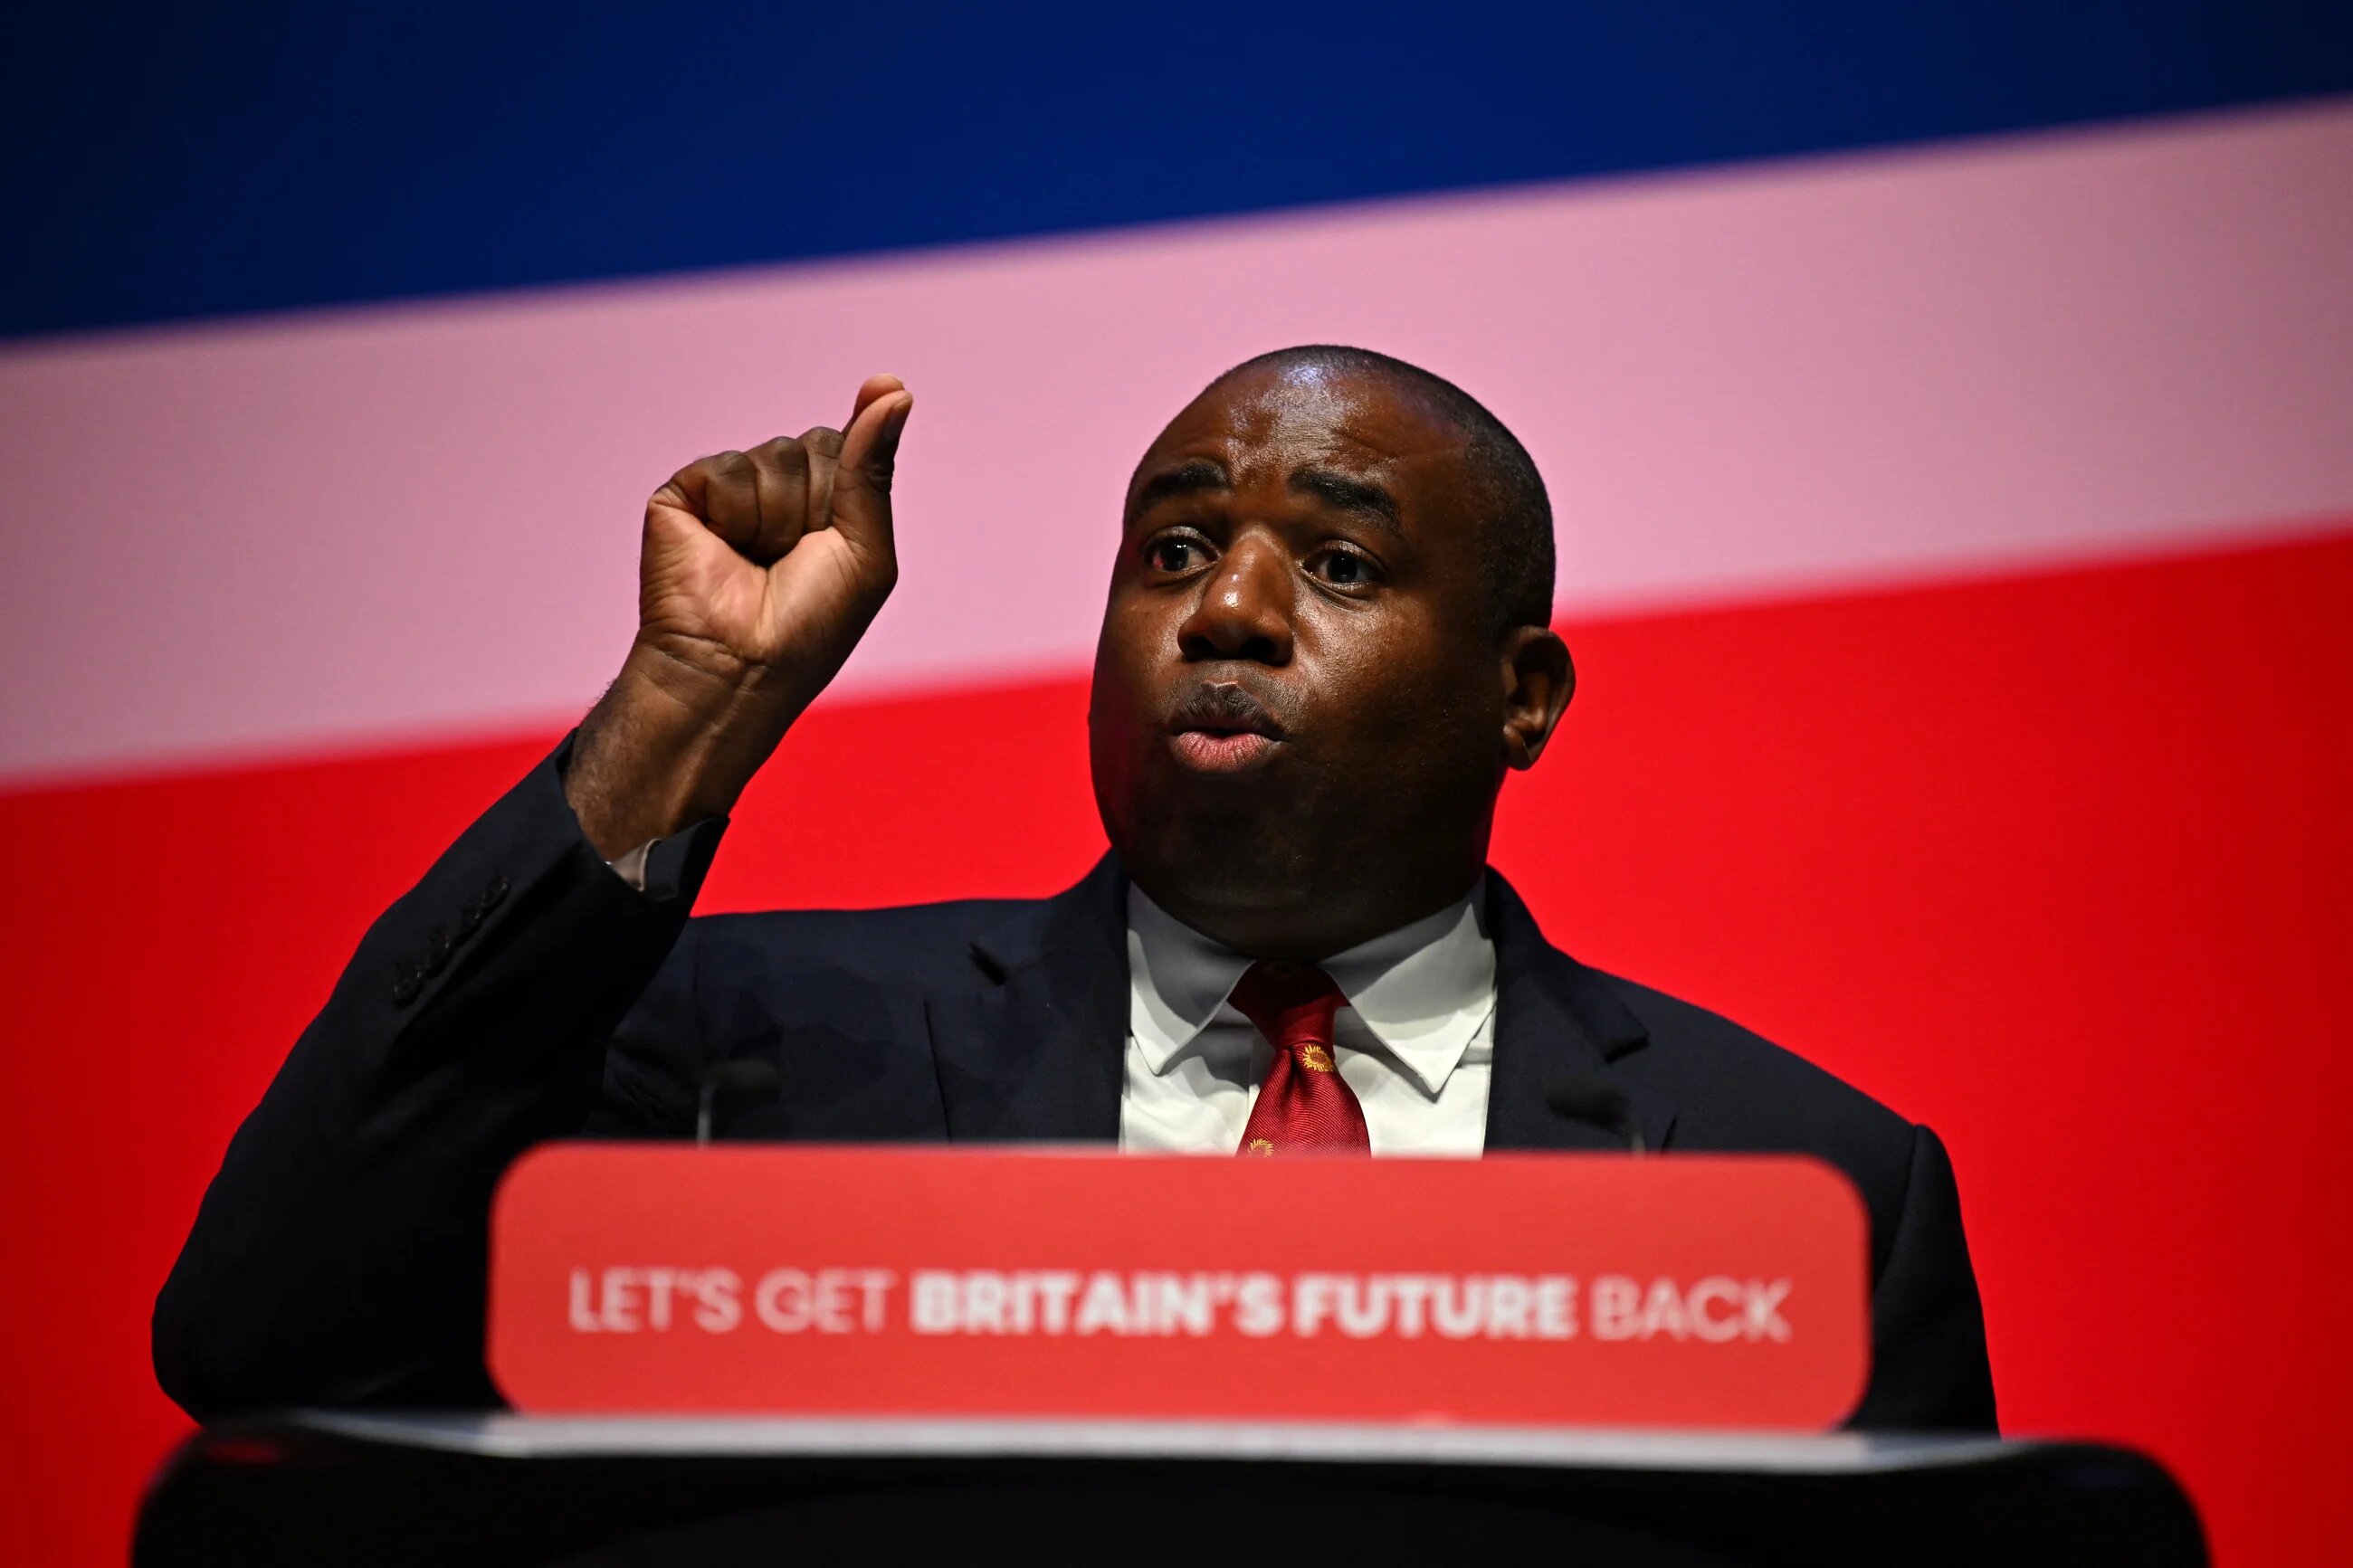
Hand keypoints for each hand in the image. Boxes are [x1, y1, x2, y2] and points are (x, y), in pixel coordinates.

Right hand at [566, 375, 914, 856]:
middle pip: (818, 442)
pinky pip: (729, 468)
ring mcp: (731, 489)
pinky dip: (736, 515)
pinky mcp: (685, 493)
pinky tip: (722, 551)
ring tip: (757, 564)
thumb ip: (873, 465)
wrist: (740, 666)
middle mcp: (779, 490)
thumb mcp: (866, 549)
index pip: (852, 445)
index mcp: (826, 502)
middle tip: (795, 561)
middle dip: (819, 504)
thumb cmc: (809, 626)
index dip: (853, 477)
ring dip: (779, 517)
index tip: (838, 530)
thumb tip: (893, 385)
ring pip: (777, 455)